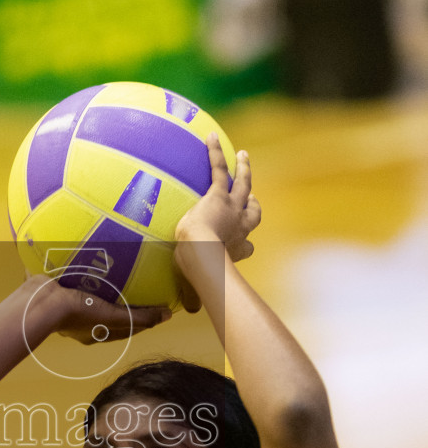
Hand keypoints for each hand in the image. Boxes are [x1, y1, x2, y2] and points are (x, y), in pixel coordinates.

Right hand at [23, 274, 171, 345]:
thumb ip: (139, 317)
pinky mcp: (58, 289)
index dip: (141, 319)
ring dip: (102, 283)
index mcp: (94, 331)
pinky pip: (75, 277)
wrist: (39, 302)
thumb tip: (168, 315)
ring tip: (115, 265)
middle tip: (139, 284)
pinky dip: (84, 269)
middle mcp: (81, 321)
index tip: (154, 306)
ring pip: (91, 293)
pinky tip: (90, 254)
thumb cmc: (77, 312)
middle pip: (109, 310)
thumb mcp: (113, 317)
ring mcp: (67, 304)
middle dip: (123, 300)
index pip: (124, 327)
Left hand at [173, 133, 260, 311]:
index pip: (246, 248)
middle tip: (255, 197)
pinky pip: (218, 170)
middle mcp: (240, 228)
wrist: (203, 256)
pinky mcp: (218, 195)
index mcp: (236, 250)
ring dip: (244, 171)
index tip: (246, 248)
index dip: (246, 247)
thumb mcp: (197, 286)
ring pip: (244, 185)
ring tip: (244, 156)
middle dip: (255, 204)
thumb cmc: (200, 275)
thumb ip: (194, 296)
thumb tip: (191, 311)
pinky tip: (210, 136)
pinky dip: (215, 153)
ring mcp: (232, 209)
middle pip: (254, 213)